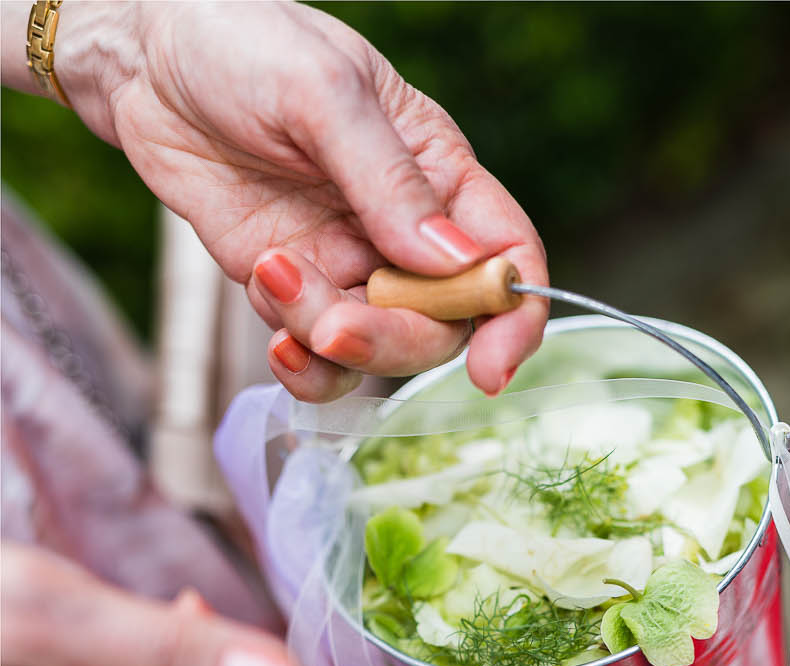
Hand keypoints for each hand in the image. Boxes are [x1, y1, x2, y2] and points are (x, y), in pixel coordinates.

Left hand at [50, 1, 547, 399]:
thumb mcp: (324, 92)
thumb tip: (457, 262)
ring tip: (274, 282)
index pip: (508, 258)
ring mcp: (349, 263)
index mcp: (441, 174)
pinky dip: (303, 364)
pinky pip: (319, 354)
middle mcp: (406, 231)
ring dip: (334, 346)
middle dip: (393, 339)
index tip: (489, 366)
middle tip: (333, 323)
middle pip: (443, 324)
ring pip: (380, 348)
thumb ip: (389, 179)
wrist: (142, 56)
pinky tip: (272, 325)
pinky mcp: (293, 285)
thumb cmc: (244, 41)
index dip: (513, 318)